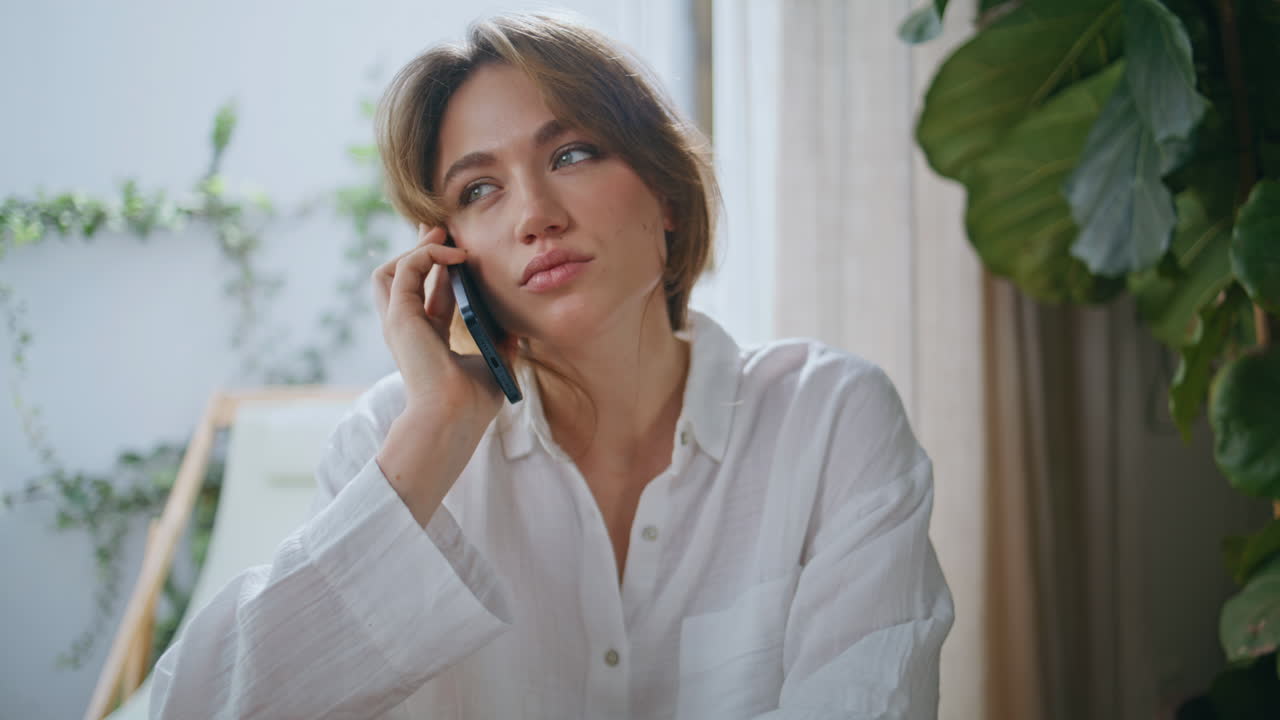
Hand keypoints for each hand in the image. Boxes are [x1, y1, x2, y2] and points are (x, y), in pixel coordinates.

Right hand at [372, 224, 517, 423]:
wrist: (454, 417)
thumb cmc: (472, 401)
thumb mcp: (494, 360)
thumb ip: (500, 338)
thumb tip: (517, 324)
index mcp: (428, 338)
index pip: (430, 292)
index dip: (443, 267)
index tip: (463, 250)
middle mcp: (408, 327)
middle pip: (403, 275)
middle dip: (420, 247)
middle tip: (442, 228)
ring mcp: (399, 321)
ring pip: (392, 269)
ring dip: (418, 248)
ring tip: (444, 236)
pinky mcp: (399, 315)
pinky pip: (405, 268)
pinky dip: (427, 254)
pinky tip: (455, 255)